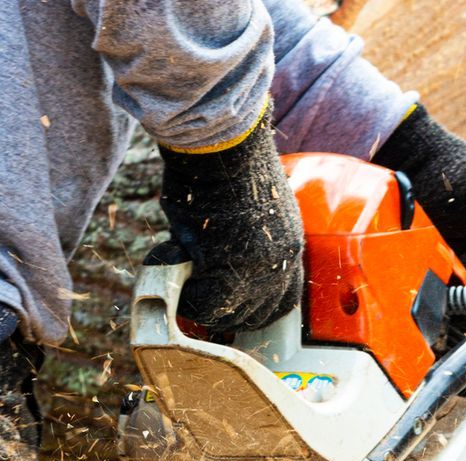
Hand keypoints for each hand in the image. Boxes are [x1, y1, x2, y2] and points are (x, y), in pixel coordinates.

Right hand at [157, 106, 305, 330]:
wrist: (220, 140)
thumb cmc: (227, 162)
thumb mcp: (250, 210)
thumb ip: (244, 243)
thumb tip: (214, 264)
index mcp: (290, 245)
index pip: (284, 299)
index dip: (255, 307)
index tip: (232, 304)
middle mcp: (282, 262)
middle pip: (260, 315)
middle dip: (230, 313)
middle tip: (201, 298)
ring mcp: (258, 269)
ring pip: (232, 315)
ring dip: (206, 307)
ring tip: (185, 282)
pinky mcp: (229, 269)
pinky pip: (205, 305)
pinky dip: (186, 297)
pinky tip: (175, 270)